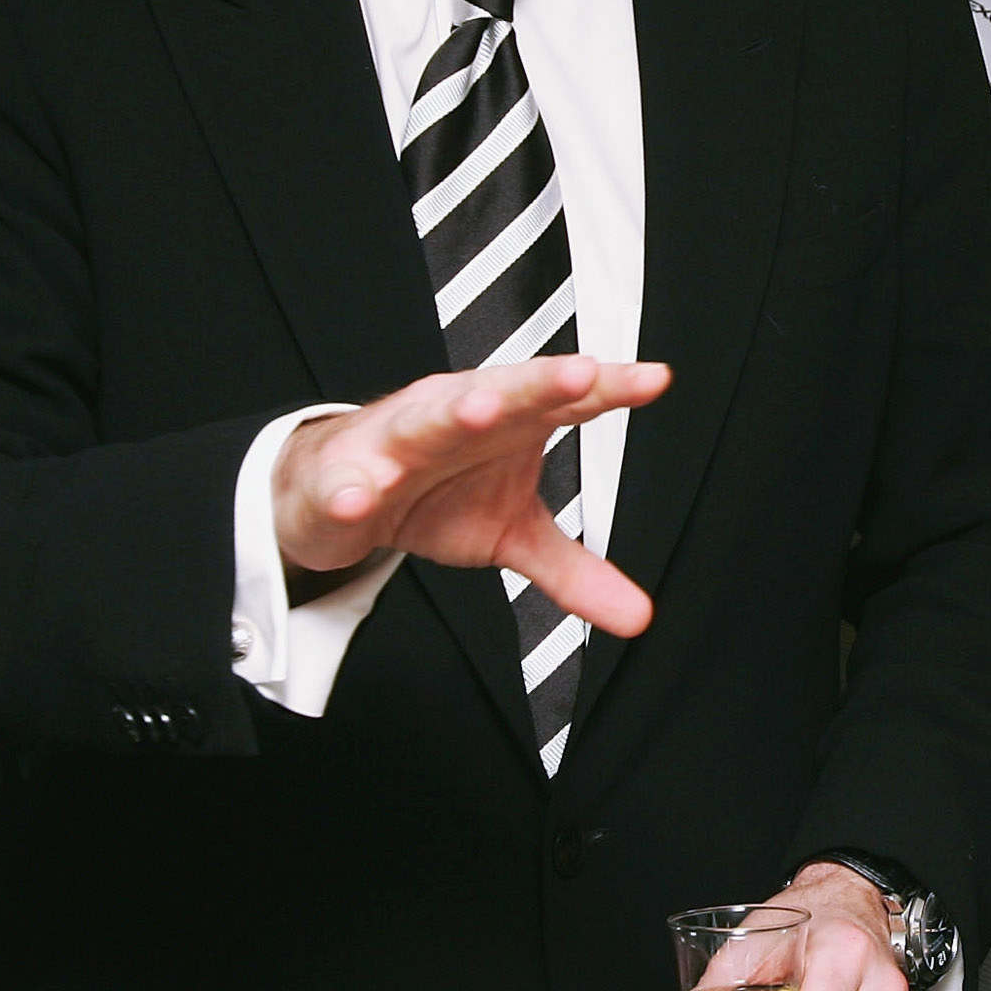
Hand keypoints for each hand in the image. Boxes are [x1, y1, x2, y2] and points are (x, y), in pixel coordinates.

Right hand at [272, 356, 668, 637]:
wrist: (337, 491)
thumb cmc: (437, 491)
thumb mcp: (513, 533)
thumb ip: (574, 569)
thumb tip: (639, 617)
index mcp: (508, 419)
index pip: (565, 400)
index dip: (608, 387)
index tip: (653, 380)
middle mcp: (458, 413)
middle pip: (506, 392)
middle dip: (541, 383)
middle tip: (581, 374)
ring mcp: (398, 439)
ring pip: (429, 419)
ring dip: (457, 413)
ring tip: (484, 410)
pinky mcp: (342, 475)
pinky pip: (345, 482)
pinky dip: (350, 489)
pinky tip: (356, 499)